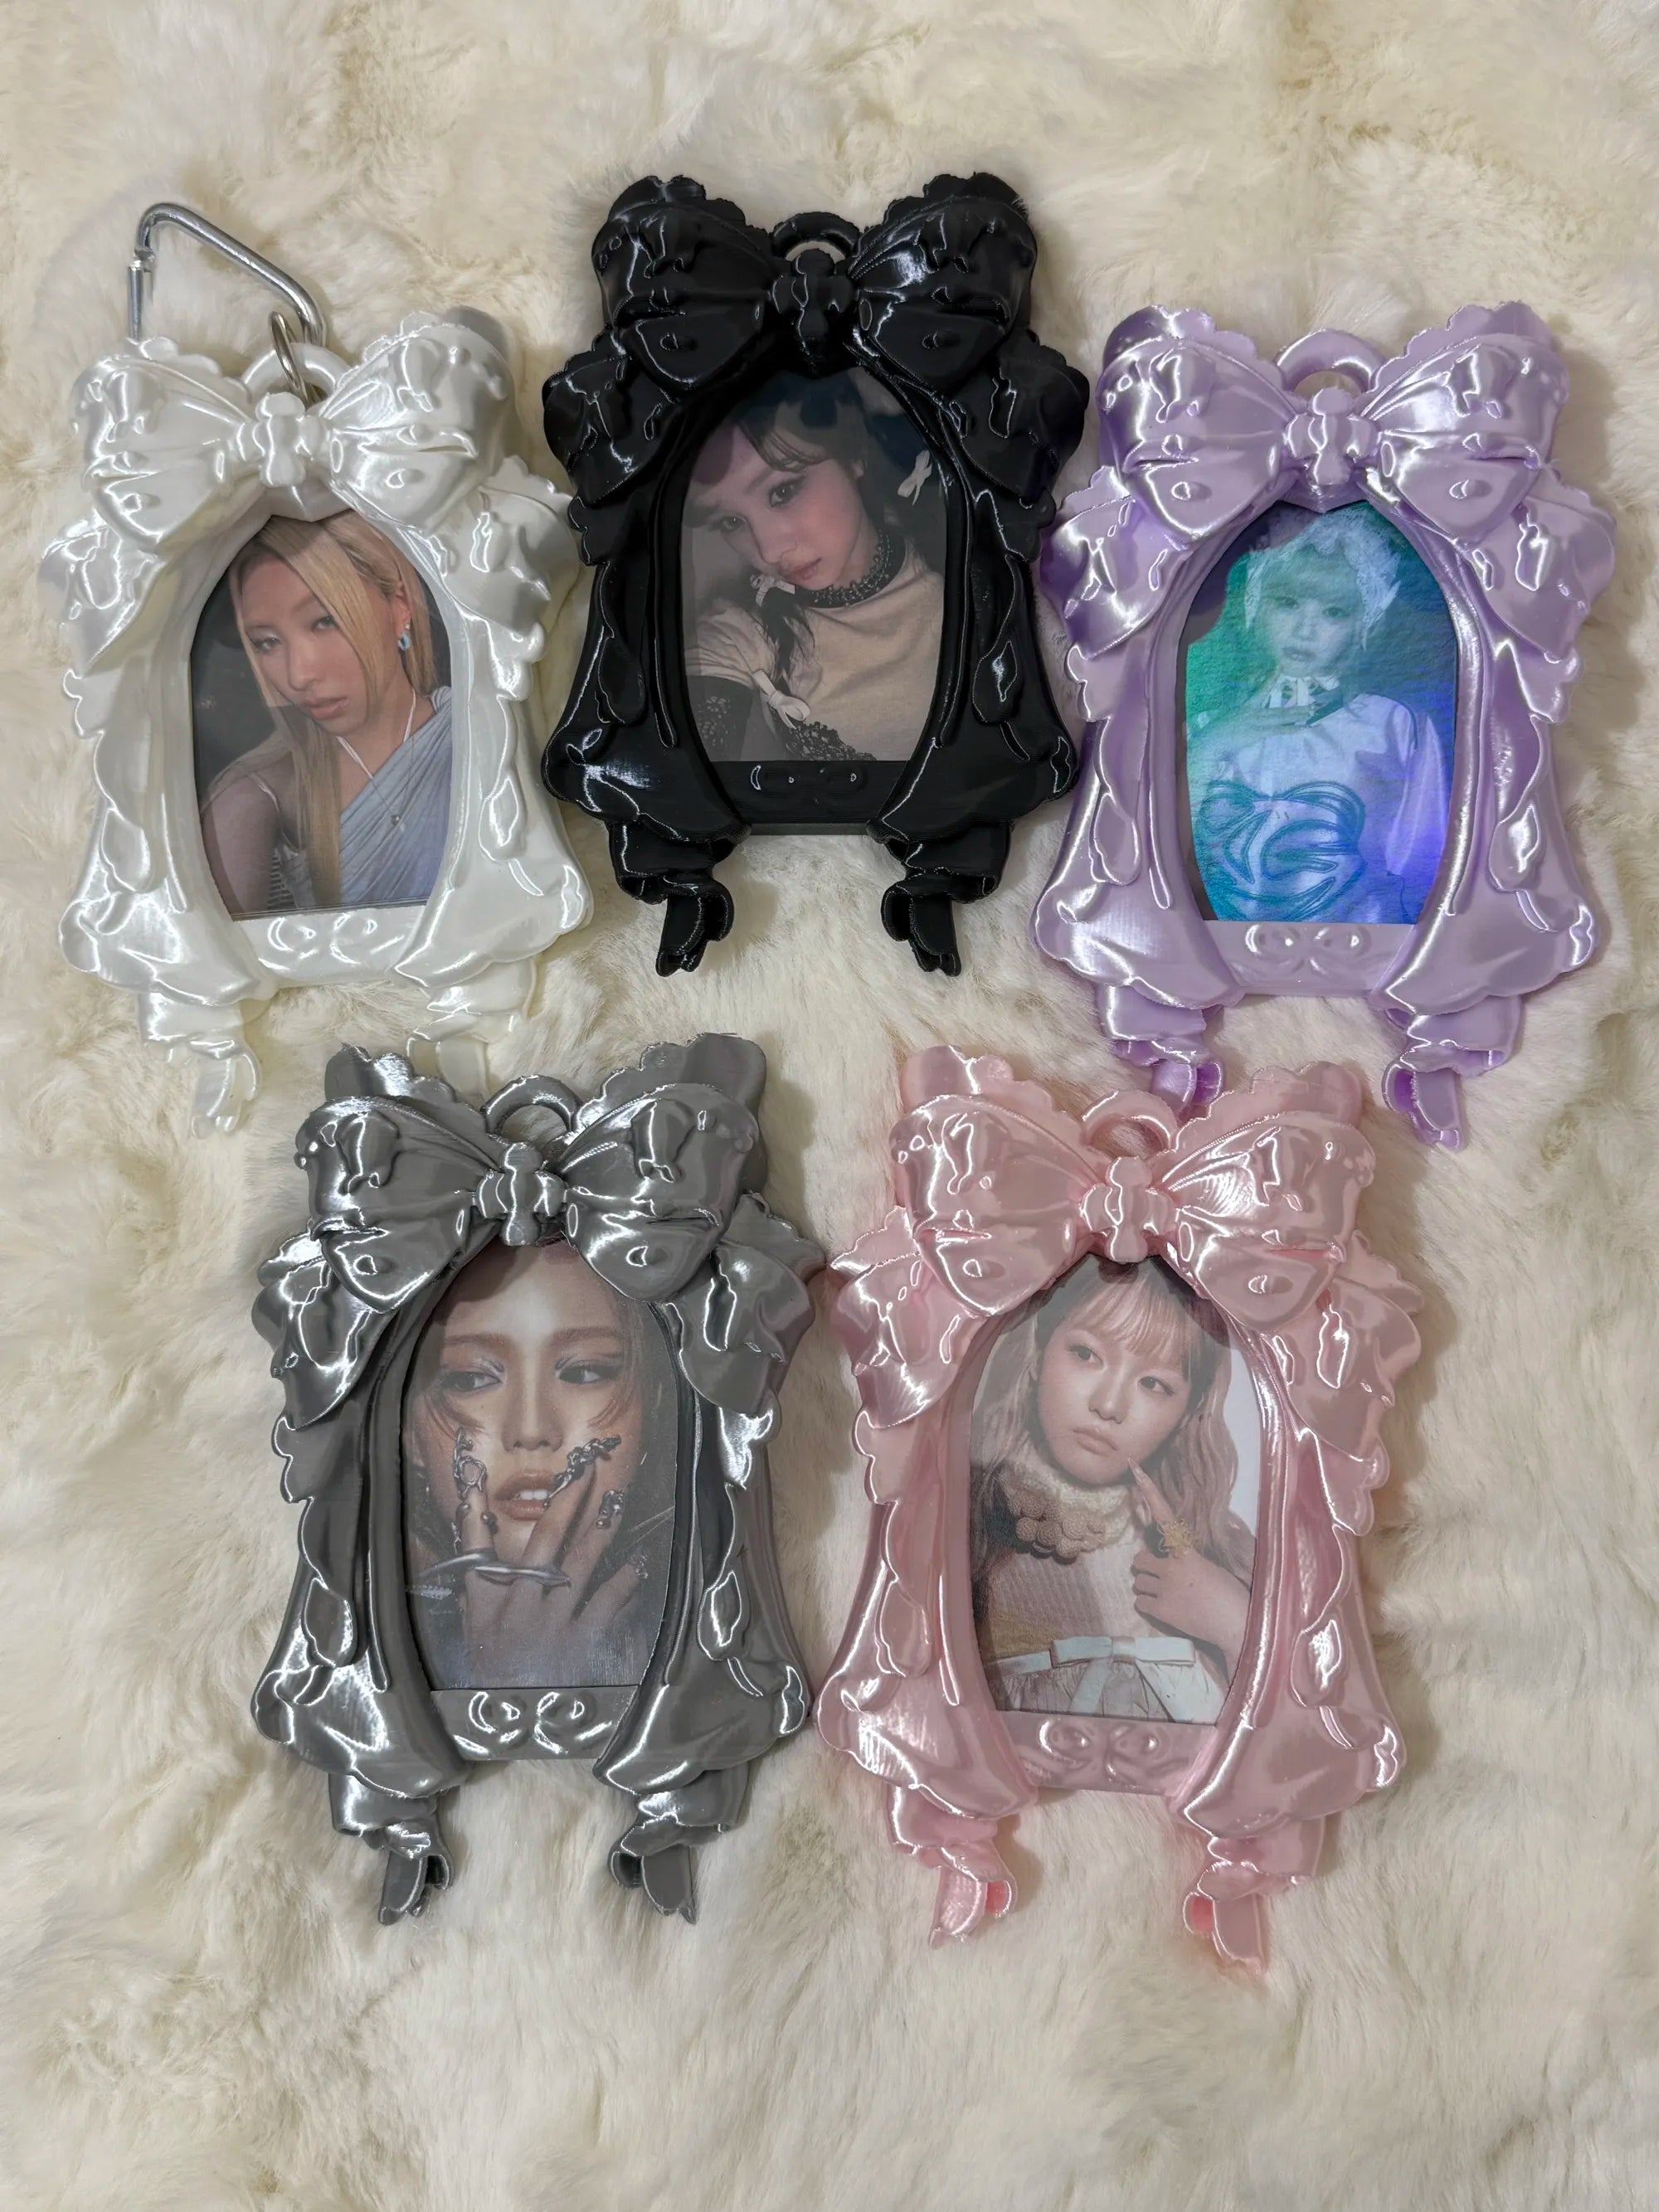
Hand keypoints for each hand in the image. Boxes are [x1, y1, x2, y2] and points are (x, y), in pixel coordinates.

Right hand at [451, 1445, 647, 1684]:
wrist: (519, 1722)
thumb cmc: (494, 1675)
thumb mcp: (474, 1637)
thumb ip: (477, 1597)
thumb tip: (468, 1559)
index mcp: (487, 1605)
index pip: (474, 1551)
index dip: (473, 1514)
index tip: (474, 1479)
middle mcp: (519, 1607)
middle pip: (543, 1543)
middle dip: (566, 1503)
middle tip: (584, 1472)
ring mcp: (553, 1623)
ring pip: (582, 1563)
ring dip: (601, 1529)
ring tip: (616, 1502)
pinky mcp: (583, 1642)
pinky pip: (609, 1602)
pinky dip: (625, 1581)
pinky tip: (638, 1564)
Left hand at [1126, 1465, 1249, 1672]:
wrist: (1236, 1626)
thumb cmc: (1232, 1595)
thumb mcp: (1213, 1567)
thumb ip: (1191, 1559)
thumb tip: (1179, 1557)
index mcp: (1188, 1552)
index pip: (1165, 1517)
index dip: (1149, 1493)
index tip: (1134, 1469)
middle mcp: (1172, 1567)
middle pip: (1140, 1559)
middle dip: (1147, 1567)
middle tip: (1163, 1577)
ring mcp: (1165, 1589)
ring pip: (1138, 1583)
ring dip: (1147, 1587)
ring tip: (1168, 1595)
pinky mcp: (1161, 1611)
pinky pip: (1140, 1603)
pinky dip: (1149, 1606)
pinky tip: (1167, 1610)